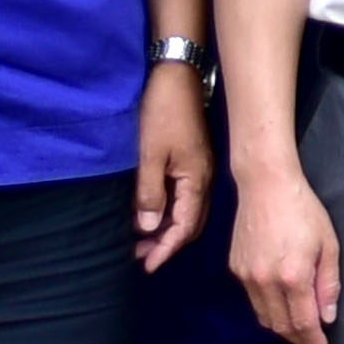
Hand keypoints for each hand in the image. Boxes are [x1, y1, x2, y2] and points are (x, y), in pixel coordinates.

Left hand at [128, 72, 212, 270]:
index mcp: (196, 181)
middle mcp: (203, 181)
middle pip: (189, 224)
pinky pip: (183, 198)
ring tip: (141, 241)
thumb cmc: (163, 113)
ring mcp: (199, 171)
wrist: (177, 77)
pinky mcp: (192, 162)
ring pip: (186, 212)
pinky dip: (167, 211)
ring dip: (166, 229)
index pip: (184, 227)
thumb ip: (150, 193)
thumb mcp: (151, 154)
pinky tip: (150, 213)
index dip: (166, 249)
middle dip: (166, 244)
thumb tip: (149, 228)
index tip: (147, 266)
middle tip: (140, 257)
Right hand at [230, 167, 339, 343]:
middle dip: (298, 338)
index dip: (313, 339)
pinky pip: (252, 300)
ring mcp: (247, 276)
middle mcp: (265, 281)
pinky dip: (267, 308)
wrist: (265, 185)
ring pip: (264, 316)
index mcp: (292, 276)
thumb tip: (327, 317)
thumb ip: (328, 284)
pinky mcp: (236, 268)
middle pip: (281, 326)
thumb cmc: (303, 210)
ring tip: (298, 327)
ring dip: (281, 327)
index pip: (303, 322)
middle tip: (312, 340)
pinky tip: (281, 303)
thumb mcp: (328, 244)